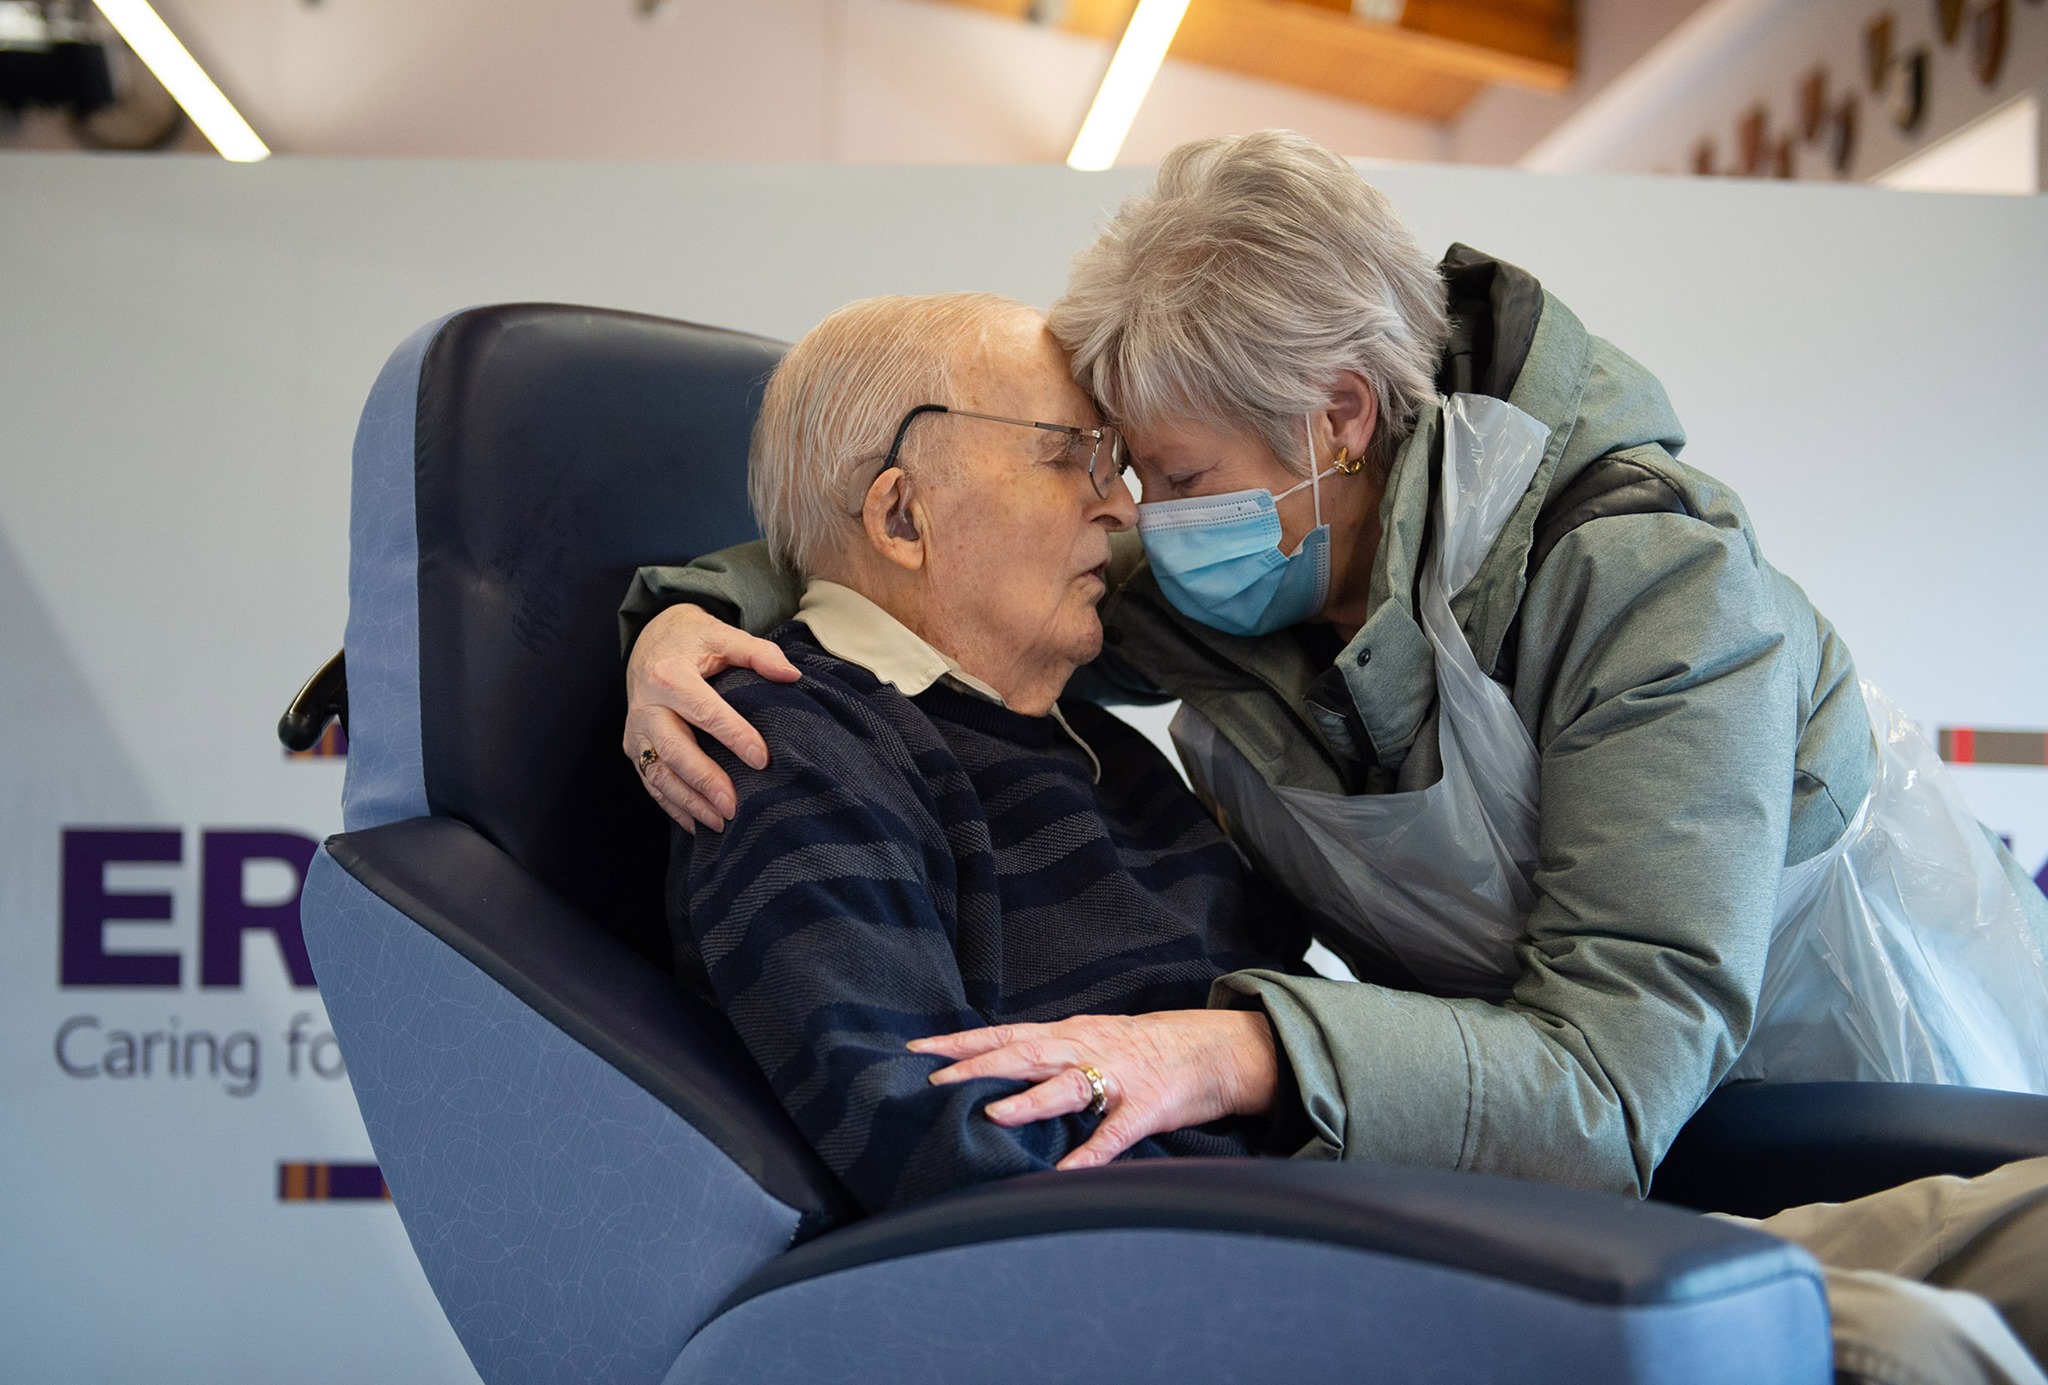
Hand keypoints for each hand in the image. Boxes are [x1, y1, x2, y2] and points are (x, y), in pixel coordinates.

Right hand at [623, 604, 799, 831]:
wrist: (650, 640)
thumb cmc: (692, 640)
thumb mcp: (722, 635)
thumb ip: (758, 653)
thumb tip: (792, 674)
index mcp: (669, 675)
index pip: (704, 711)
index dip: (734, 736)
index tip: (762, 759)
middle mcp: (647, 706)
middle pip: (675, 750)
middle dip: (704, 781)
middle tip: (734, 805)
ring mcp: (636, 730)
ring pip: (658, 773)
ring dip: (688, 802)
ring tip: (720, 823)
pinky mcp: (632, 747)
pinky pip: (649, 782)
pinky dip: (672, 806)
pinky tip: (697, 824)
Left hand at [909, 1010, 1278, 1169]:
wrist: (1217, 1047)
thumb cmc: (1150, 1047)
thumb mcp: (1094, 1039)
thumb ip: (1051, 1053)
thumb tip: (997, 1067)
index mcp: (1071, 1033)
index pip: (1005, 1034)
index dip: (962, 1041)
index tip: (918, 1048)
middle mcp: (1088, 1048)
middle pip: (1025, 1055)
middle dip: (979, 1069)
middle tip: (937, 1084)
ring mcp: (1119, 1077)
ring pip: (1068, 1086)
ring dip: (1030, 1101)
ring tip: (995, 1116)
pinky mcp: (1148, 1107)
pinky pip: (1117, 1133)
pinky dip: (1092, 1152)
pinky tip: (1068, 1172)